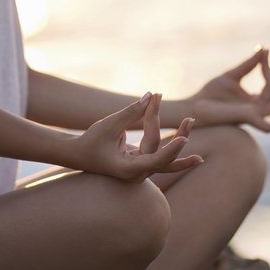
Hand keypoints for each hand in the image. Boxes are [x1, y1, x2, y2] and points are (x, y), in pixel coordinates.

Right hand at [69, 92, 203, 182]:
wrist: (78, 155)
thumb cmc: (91, 141)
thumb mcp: (109, 125)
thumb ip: (131, 112)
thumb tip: (150, 95)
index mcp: (128, 170)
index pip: (155, 160)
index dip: (171, 150)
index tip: (185, 139)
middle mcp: (138, 173)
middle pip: (164, 157)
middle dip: (179, 138)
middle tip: (191, 120)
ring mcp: (141, 169)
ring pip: (165, 155)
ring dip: (178, 137)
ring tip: (190, 120)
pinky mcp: (142, 162)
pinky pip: (160, 151)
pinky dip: (170, 139)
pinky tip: (184, 130)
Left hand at [188, 48, 269, 131]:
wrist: (196, 106)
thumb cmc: (211, 93)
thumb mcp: (232, 75)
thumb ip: (249, 65)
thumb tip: (264, 49)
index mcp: (254, 100)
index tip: (267, 52)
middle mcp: (258, 109)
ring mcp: (255, 116)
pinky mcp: (248, 120)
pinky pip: (268, 128)